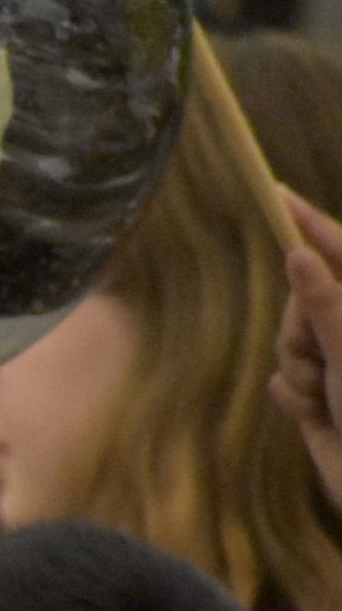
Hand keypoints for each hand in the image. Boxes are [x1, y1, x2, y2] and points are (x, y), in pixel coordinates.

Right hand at [271, 188, 341, 510]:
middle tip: (322, 361)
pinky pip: (279, 383)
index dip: (307, 224)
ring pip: (284, 344)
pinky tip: (320, 417)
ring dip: (300, 372)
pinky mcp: (314, 397)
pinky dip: (295, 401)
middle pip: (299, 301)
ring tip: (328, 398)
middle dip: (299, 329)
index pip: (337, 253)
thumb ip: (325, 302)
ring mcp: (335, 363)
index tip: (273, 193)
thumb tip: (298, 254)